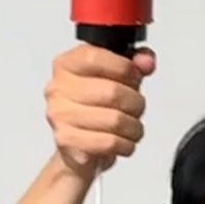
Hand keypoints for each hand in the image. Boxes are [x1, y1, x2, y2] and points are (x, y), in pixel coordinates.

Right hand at [44, 44, 156, 177]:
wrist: (80, 145)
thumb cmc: (98, 106)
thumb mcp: (118, 77)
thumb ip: (135, 63)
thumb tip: (146, 61)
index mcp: (66, 65)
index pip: (94, 58)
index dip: (123, 68)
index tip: (135, 76)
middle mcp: (58, 88)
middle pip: (111, 92)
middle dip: (136, 102)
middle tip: (136, 108)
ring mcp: (60, 116)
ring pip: (115, 120)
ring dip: (134, 127)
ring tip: (132, 127)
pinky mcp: (67, 142)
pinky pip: (110, 142)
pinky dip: (126, 145)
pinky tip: (123, 142)